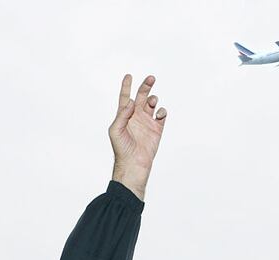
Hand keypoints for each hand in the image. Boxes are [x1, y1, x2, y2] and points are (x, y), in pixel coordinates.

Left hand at [108, 74, 166, 200]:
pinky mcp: (157, 129)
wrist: (134, 163)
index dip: (126, 87)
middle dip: (146, 86)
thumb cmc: (121, 148)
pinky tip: (159, 114)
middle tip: (151, 78)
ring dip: (153, 99)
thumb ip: (122, 115)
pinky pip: (161, 115)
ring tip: (152, 102)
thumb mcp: (116, 130)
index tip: (128, 76)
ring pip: (152, 104)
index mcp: (124, 116)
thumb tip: (131, 102)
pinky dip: (162, 111)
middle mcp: (136, 117)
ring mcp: (147, 122)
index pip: (125, 98)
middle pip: (142, 96)